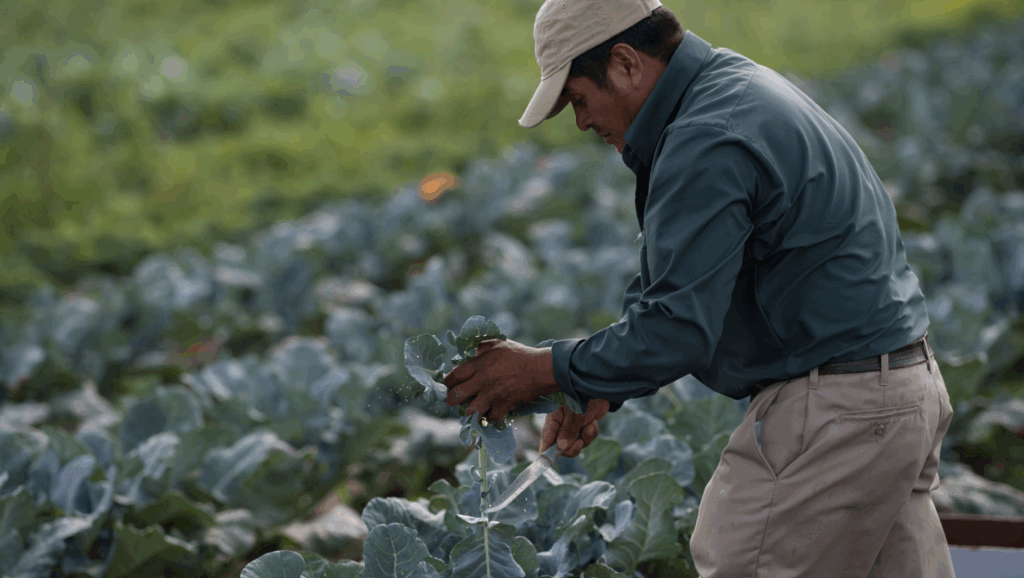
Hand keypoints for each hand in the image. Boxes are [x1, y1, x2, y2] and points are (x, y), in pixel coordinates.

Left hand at [443, 339, 559, 423]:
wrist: (540, 369)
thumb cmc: (520, 354)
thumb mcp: (498, 343)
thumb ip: (482, 347)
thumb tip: (473, 352)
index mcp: (479, 365)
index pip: (453, 376)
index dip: (447, 382)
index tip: (448, 385)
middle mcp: (482, 382)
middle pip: (455, 397)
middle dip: (452, 399)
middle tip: (455, 399)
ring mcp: (492, 396)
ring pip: (470, 412)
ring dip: (470, 411)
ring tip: (472, 407)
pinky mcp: (504, 406)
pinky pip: (490, 418)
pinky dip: (490, 416)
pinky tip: (491, 411)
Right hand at [540, 399, 610, 458]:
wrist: (602, 388)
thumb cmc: (584, 395)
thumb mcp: (575, 412)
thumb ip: (568, 430)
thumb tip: (561, 447)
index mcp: (554, 418)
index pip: (547, 438)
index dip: (546, 451)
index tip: (546, 462)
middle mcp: (562, 424)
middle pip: (562, 446)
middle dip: (572, 446)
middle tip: (579, 443)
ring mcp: (574, 426)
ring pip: (577, 443)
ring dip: (585, 438)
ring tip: (589, 426)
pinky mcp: (585, 427)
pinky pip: (587, 438)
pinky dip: (591, 433)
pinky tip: (593, 423)